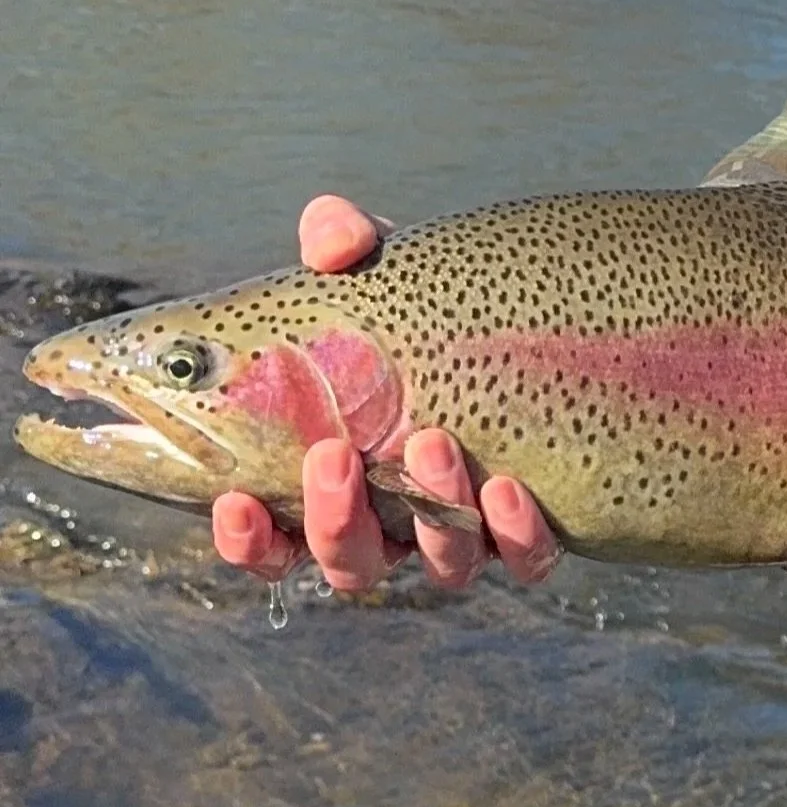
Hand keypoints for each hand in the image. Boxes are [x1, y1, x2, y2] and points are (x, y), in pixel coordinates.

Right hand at [210, 194, 560, 594]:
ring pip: (433, 566)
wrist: (530, 326)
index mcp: (337, 482)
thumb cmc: (424, 309)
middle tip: (335, 452)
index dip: (248, 540)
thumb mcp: (383, 271)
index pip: (274, 541)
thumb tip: (331, 240)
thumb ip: (343, 245)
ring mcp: (464, 534)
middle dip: (335, 520)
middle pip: (349, 563)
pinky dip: (515, 536)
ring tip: (431, 442)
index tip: (234, 502)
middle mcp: (396, 524)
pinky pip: (524, 559)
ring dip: (429, 515)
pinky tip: (510, 488)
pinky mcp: (531, 533)